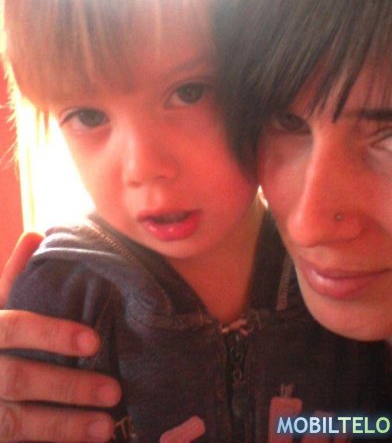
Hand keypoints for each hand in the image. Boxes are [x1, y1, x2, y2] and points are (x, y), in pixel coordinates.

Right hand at [0, 234, 121, 440]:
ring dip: (63, 426)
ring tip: (105, 428)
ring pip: (16, 422)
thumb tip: (36, 235)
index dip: (50, 334)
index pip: (11, 327)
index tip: (93, 340)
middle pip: (18, 379)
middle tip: (114, 390)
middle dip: (67, 386)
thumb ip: (12, 278)